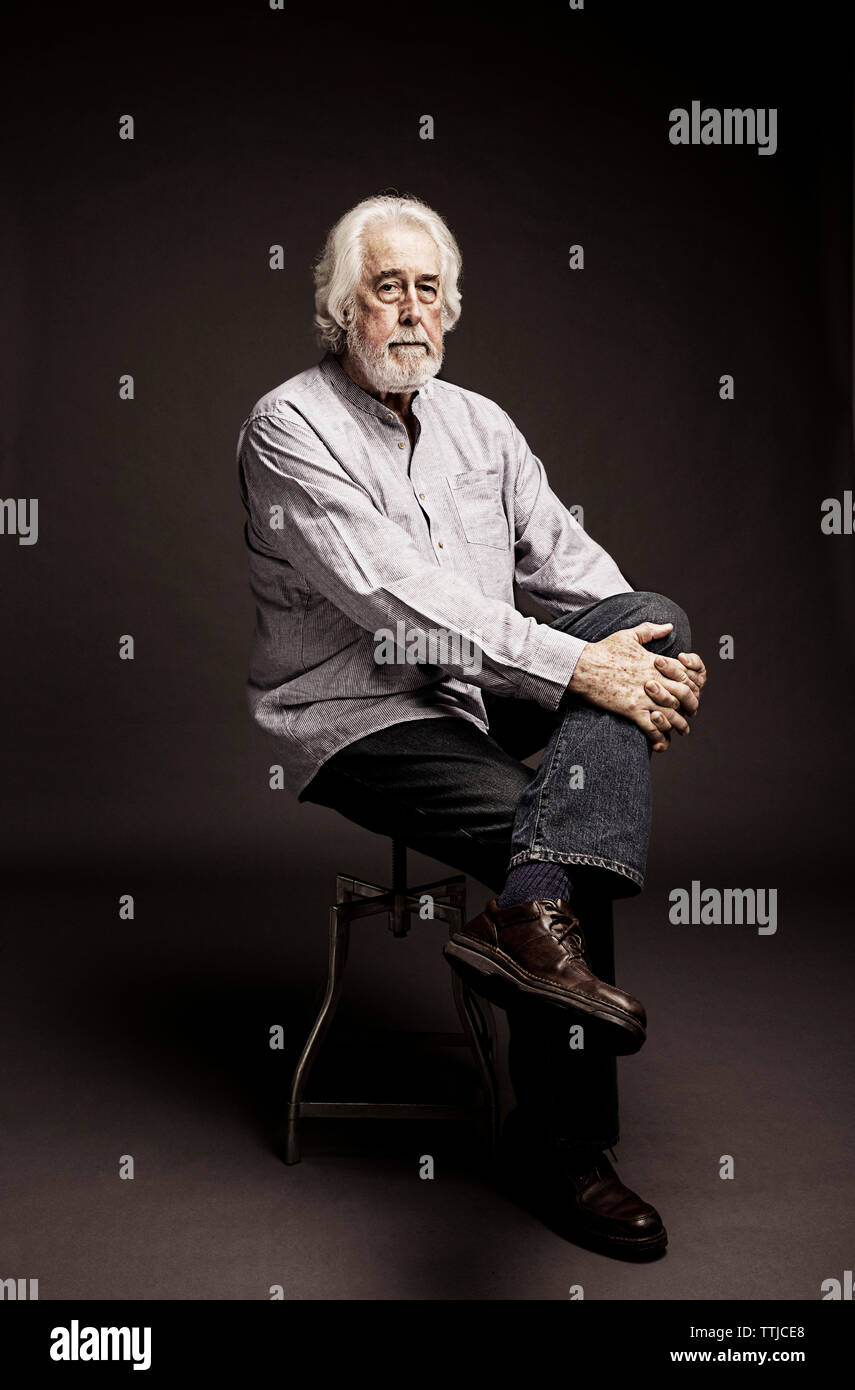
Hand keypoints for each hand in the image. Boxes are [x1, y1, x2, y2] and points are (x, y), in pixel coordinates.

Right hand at [568, 622, 702, 751]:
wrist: (582, 666)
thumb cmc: (602, 650)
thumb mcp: (628, 635)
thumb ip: (651, 630)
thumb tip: (669, 626)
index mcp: (656, 662)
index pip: (686, 674)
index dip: (694, 684)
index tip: (693, 690)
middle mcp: (654, 680)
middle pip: (685, 694)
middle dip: (692, 705)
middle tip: (692, 712)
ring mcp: (644, 696)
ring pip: (672, 714)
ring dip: (680, 725)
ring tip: (682, 730)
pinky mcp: (632, 710)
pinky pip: (652, 728)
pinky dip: (660, 738)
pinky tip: (662, 743)